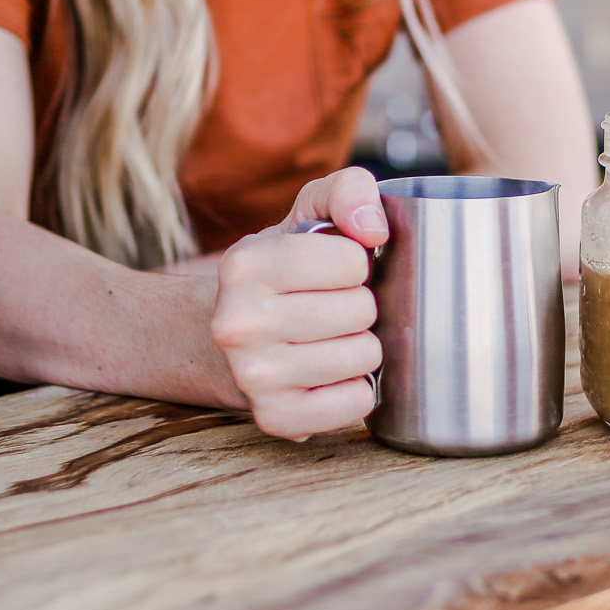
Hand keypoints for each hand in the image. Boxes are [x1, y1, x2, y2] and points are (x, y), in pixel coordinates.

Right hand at [210, 168, 388, 440]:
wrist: (236, 335)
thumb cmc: (289, 269)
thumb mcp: (310, 212)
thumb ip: (349, 191)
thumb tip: (373, 228)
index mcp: (244, 264)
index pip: (352, 260)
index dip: (357, 263)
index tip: (336, 272)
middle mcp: (237, 323)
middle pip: (362, 310)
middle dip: (361, 306)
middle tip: (335, 309)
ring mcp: (252, 376)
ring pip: (365, 357)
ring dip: (362, 347)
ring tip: (334, 339)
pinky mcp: (276, 418)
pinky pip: (358, 404)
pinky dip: (357, 389)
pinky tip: (332, 375)